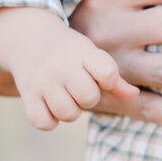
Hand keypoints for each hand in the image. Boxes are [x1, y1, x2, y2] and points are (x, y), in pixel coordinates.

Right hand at [0, 5, 138, 131]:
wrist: (28, 38)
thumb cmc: (69, 52)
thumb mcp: (92, 55)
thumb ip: (114, 78)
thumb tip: (134, 95)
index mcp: (82, 52)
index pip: (108, 74)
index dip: (107, 80)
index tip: (98, 75)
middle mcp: (61, 65)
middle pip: (89, 98)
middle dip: (88, 98)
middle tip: (79, 87)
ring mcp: (42, 81)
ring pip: (67, 113)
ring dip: (70, 110)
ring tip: (66, 97)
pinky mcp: (27, 94)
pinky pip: (43, 122)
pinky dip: (49, 120)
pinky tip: (50, 107)